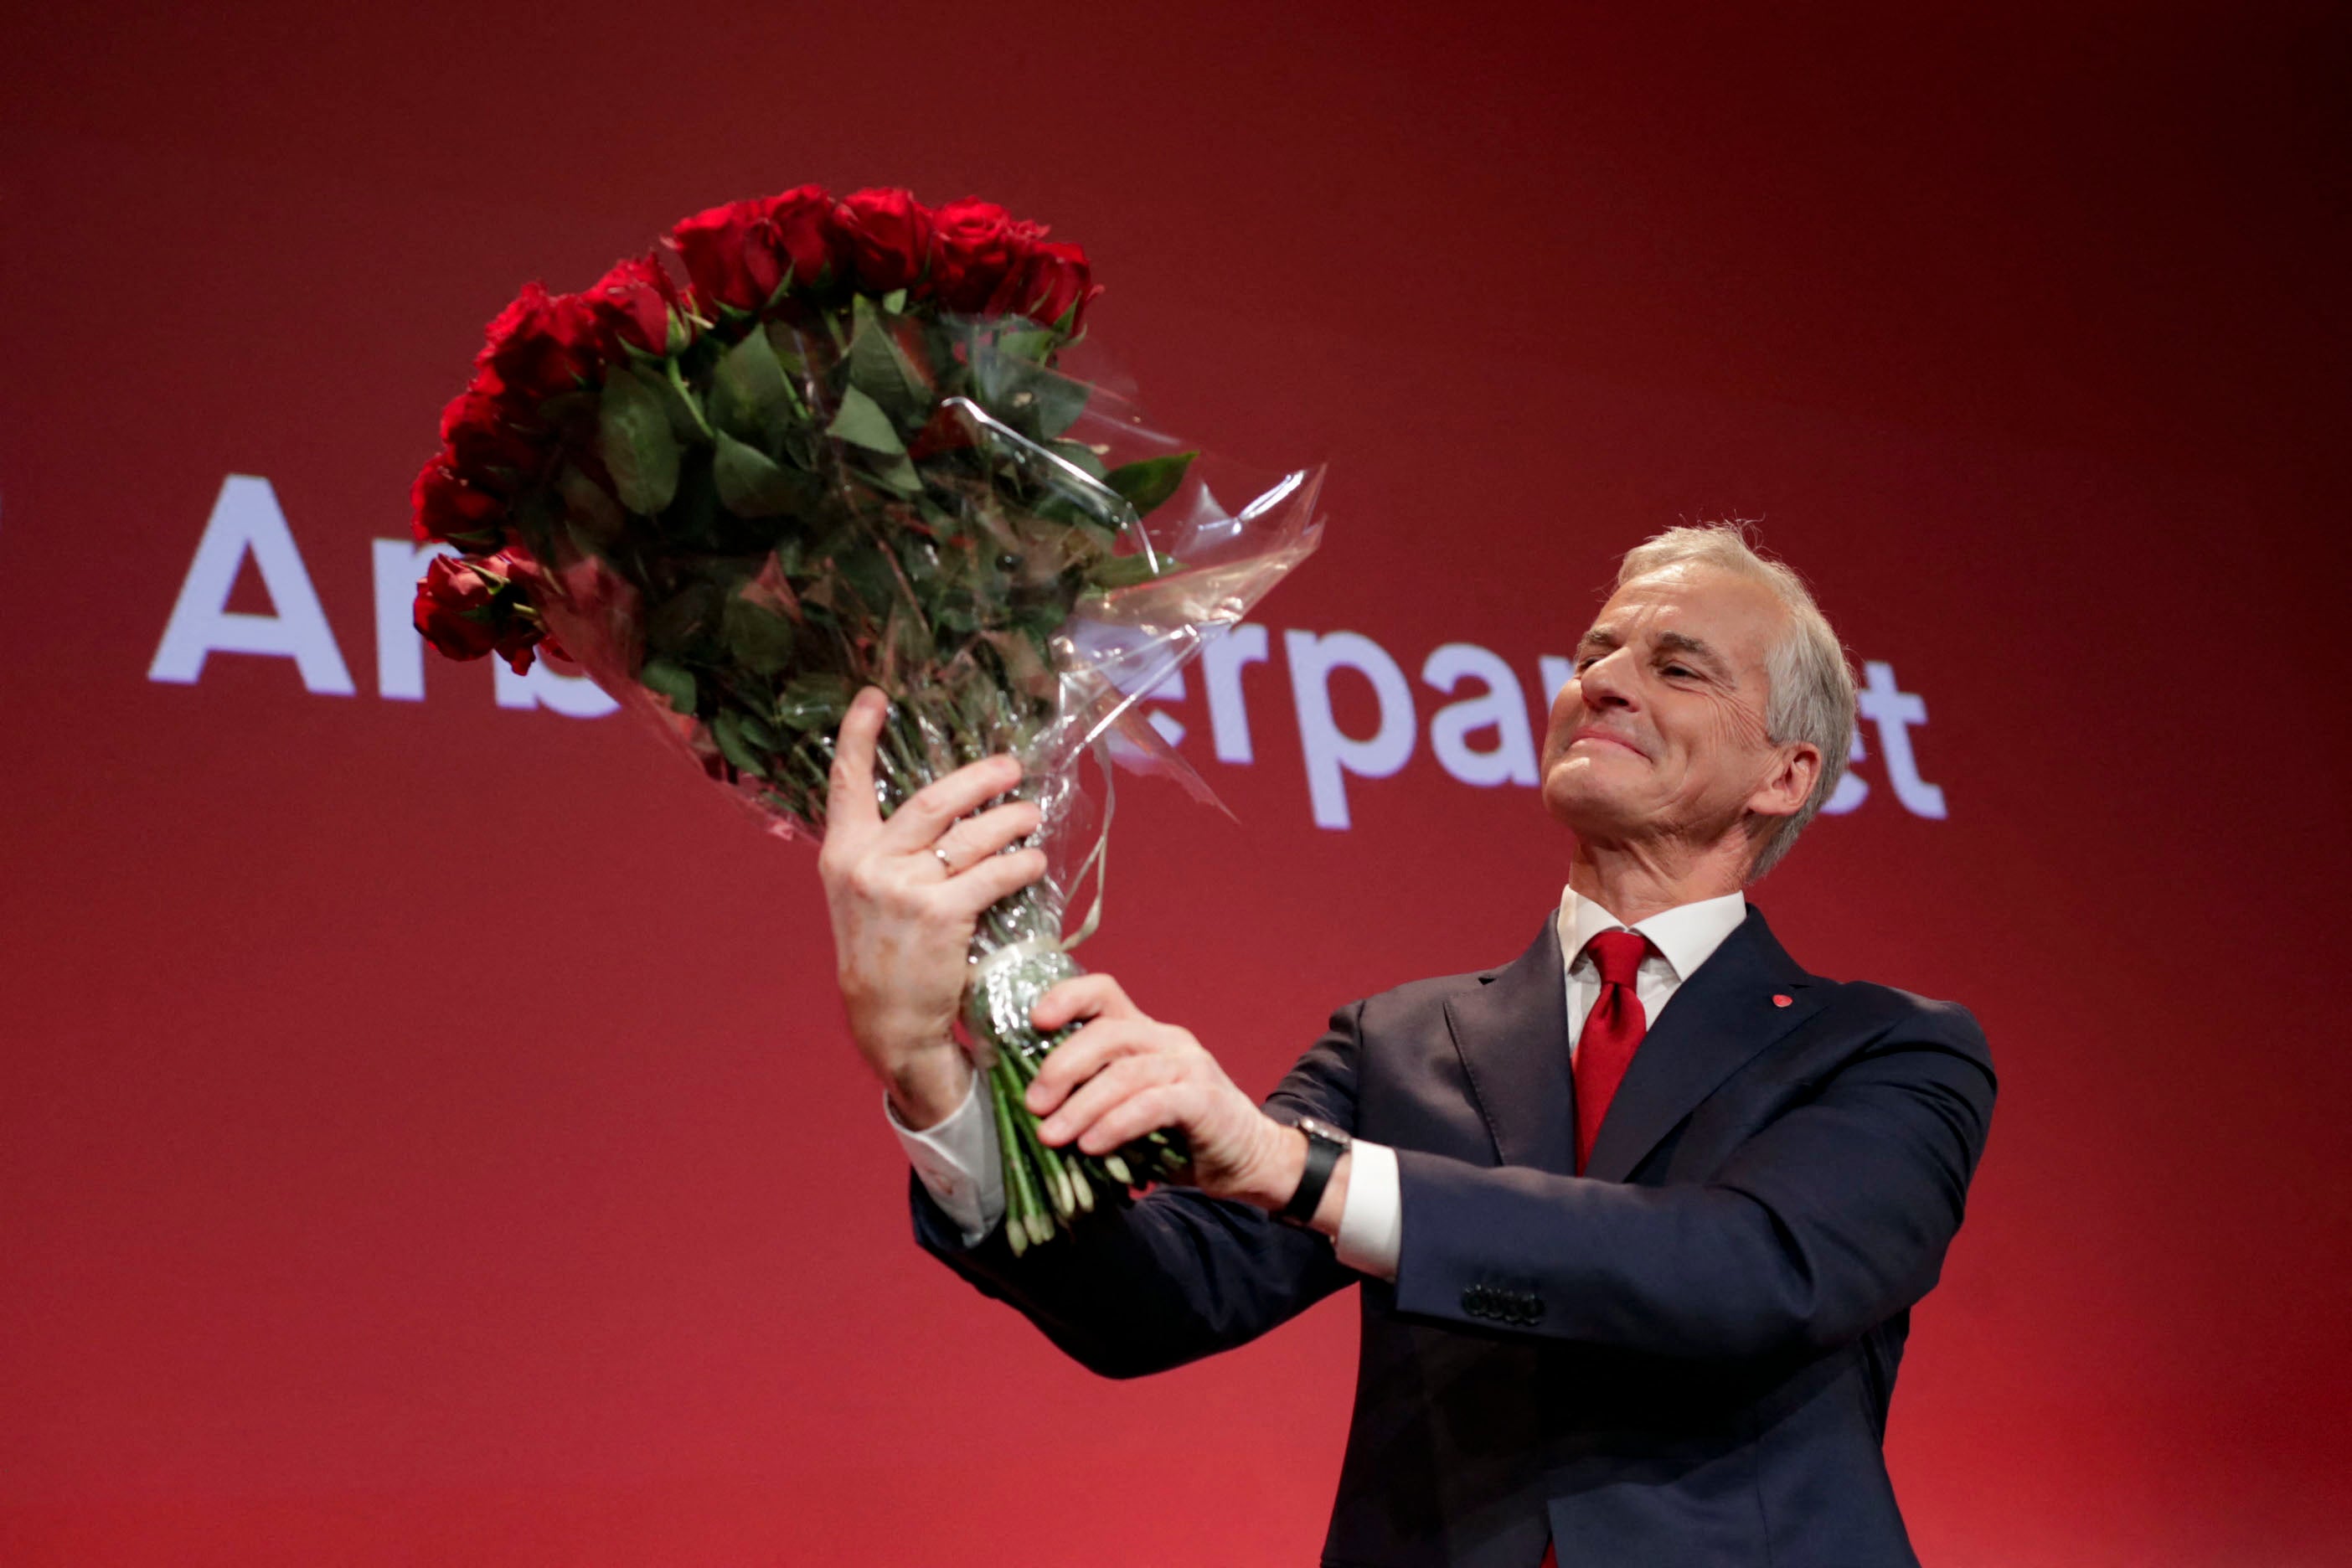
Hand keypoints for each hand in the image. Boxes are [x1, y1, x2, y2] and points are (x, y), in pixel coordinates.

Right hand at [817, 686, 1048, 1128]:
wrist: (887, 1023)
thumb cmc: (886, 955)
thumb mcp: (865, 898)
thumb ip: (889, 853)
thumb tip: (946, 810)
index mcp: (843, 854)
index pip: (845, 783)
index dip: (859, 735)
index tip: (874, 696)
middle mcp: (868, 864)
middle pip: (933, 798)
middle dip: (979, 778)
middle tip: (1011, 768)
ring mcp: (902, 888)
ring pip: (972, 834)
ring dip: (1012, 821)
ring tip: (1032, 817)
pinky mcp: (940, 914)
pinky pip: (994, 874)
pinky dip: (1021, 865)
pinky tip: (1034, 863)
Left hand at [1024, 974, 1305, 1210]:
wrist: (1249, 1160)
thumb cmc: (1178, 1136)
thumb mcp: (1128, 1109)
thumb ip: (1092, 1099)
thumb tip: (1033, 1114)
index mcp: (1144, 1033)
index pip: (1103, 993)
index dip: (1065, 997)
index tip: (1032, 1022)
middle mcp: (1167, 1039)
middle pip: (1106, 1032)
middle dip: (1061, 1067)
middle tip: (1034, 1105)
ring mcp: (1190, 1066)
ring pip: (1125, 1072)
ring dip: (1081, 1106)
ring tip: (1052, 1137)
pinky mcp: (1205, 1099)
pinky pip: (1153, 1104)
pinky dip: (1116, 1124)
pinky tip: (1091, 1146)